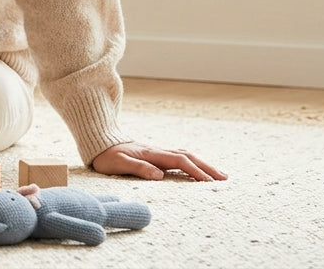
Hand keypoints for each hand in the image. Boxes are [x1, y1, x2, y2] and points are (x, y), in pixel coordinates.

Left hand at [92, 141, 226, 180]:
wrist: (99, 142)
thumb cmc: (106, 156)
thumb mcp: (118, 164)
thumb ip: (138, 168)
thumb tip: (159, 176)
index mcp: (152, 154)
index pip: (179, 161)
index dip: (195, 171)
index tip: (209, 182)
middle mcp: (158, 151)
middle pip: (188, 156)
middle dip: (207, 167)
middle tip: (224, 178)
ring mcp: (158, 152)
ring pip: (186, 156)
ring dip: (203, 164)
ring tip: (218, 175)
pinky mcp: (156, 155)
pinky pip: (179, 158)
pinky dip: (193, 163)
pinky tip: (198, 170)